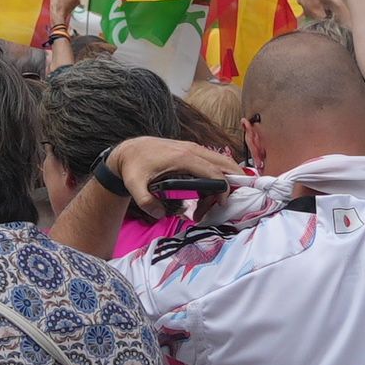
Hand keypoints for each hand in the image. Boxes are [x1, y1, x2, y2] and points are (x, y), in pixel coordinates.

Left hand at [106, 136, 238, 203]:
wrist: (129, 151)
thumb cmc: (134, 167)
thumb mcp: (134, 186)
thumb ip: (146, 202)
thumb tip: (160, 215)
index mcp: (182, 157)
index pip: (213, 171)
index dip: (223, 188)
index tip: (222, 204)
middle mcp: (192, 150)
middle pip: (224, 162)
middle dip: (234, 181)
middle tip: (231, 202)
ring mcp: (193, 148)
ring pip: (221, 161)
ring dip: (224, 181)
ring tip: (211, 204)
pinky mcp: (191, 151)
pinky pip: (212, 162)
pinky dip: (217, 176)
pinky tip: (207, 195)